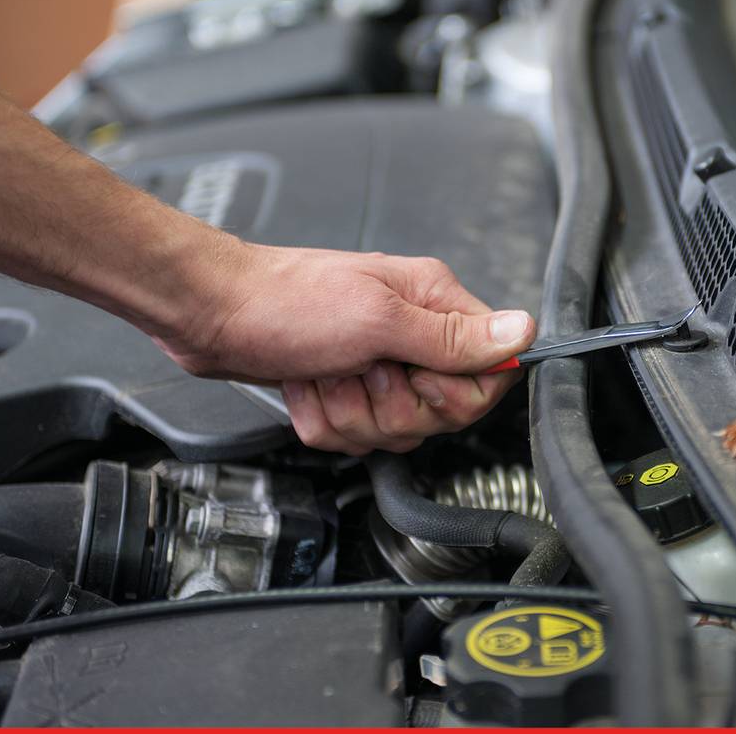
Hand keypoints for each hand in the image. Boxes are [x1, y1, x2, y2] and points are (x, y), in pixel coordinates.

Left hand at [155, 242, 535, 454]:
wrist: (211, 313)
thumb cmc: (286, 300)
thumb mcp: (378, 319)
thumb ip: (453, 336)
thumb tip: (523, 331)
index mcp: (434, 303)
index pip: (488, 373)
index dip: (453, 392)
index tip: (416, 375)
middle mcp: (413, 334)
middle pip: (440, 413)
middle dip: (390, 406)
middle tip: (360, 369)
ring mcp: (378, 364)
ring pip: (394, 430)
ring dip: (350, 412)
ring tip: (326, 372)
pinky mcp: (346, 389)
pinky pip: (354, 435)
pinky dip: (323, 418)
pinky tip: (307, 384)